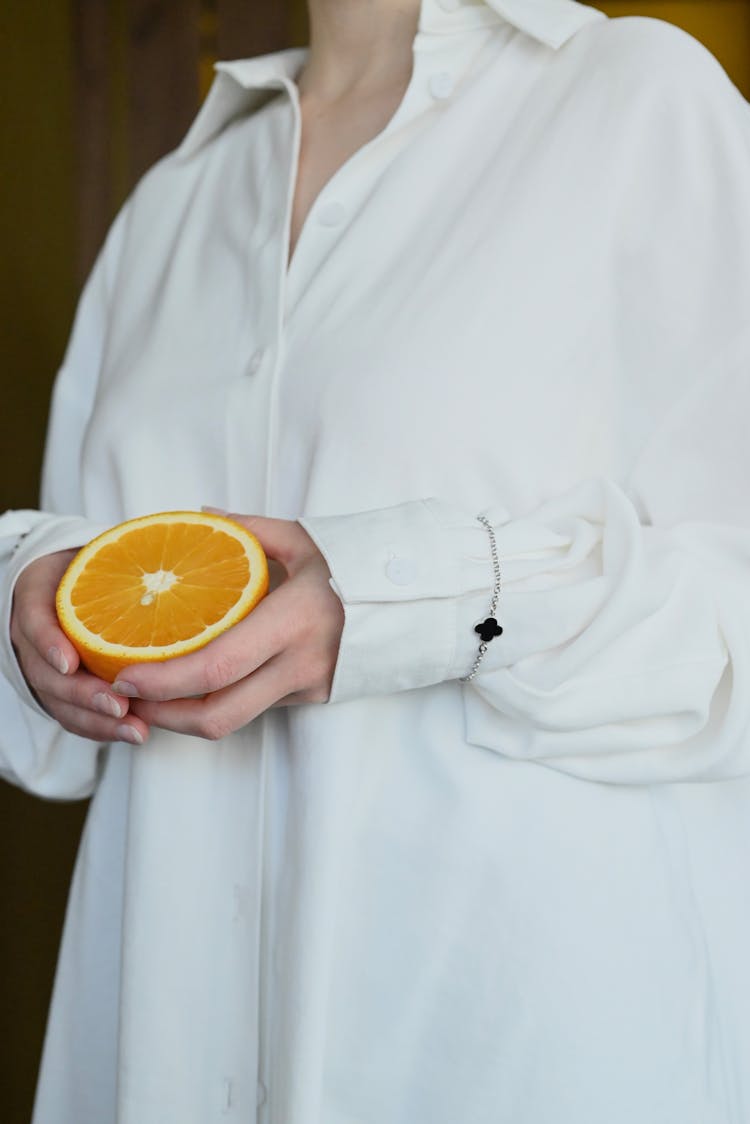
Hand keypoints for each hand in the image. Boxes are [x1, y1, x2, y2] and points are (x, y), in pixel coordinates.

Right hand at [10, 549, 148, 744]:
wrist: (76, 584)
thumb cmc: (98, 568)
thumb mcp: (104, 557)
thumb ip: (130, 564)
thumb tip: (178, 571)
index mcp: (38, 597)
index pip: (35, 621)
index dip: (49, 644)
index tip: (70, 662)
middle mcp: (34, 637)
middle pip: (46, 674)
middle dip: (82, 694)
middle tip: (119, 705)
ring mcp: (43, 668)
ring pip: (59, 703)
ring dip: (97, 721)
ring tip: (135, 730)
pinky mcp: (59, 692)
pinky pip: (73, 717)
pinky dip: (101, 729)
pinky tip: (132, 733)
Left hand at [117, 516, 344, 739]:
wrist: (418, 603)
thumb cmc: (359, 564)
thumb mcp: (305, 539)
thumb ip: (249, 530)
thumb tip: (200, 515)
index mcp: (292, 621)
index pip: (218, 667)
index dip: (165, 682)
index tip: (125, 676)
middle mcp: (299, 664)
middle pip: (219, 715)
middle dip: (163, 716)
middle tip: (125, 699)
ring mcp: (307, 687)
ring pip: (235, 720)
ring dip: (185, 717)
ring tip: (148, 698)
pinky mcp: (312, 697)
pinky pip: (256, 708)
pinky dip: (218, 703)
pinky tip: (193, 688)